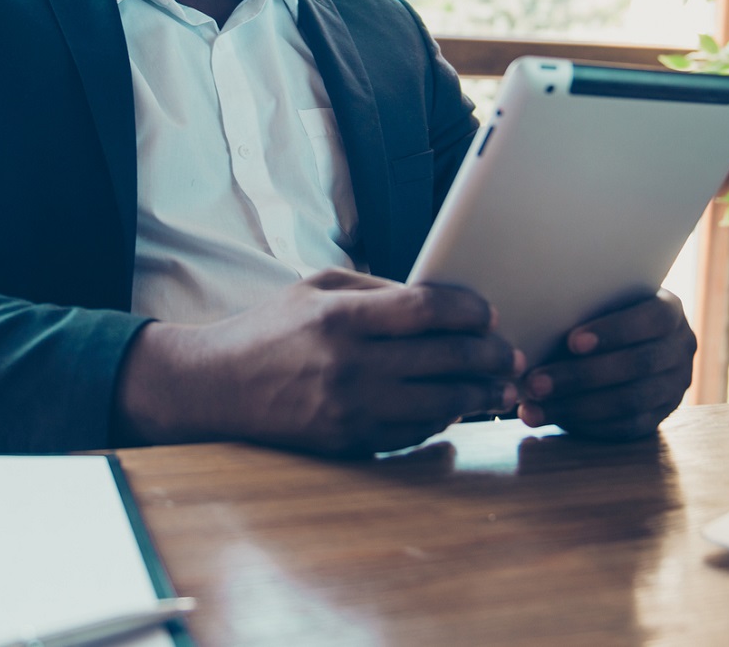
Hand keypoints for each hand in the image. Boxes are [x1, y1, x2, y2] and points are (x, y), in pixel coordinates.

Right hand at [115, 268, 522, 455]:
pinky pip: (414, 433)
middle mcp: (350, 365)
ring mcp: (351, 409)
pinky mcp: (349, 442)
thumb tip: (441, 301)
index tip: (489, 312)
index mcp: (341, 317)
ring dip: (479, 395)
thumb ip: (378, 290)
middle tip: (511, 354)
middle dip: (491, 355)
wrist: (217, 386)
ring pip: (441, 404)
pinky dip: (443, 419)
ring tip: (500, 387)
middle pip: (446, 358)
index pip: (427, 309)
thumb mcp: (316, 287)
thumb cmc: (270, 329)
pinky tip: (456, 407)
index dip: (470, 310)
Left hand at [517, 290, 693, 440]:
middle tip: (534, 383)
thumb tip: (529, 331)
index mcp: (670, 311)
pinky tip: (550, 419)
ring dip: (575, 407)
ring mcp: (674, 388)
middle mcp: (680, 350)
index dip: (615, 331)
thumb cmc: (598, 315)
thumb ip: (579, 310)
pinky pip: (625, 428)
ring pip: (630, 402)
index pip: (654, 319)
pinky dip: (585, 425)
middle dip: (581, 376)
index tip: (571, 342)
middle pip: (638, 365)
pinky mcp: (659, 418)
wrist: (621, 342)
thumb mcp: (597, 302)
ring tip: (531, 408)